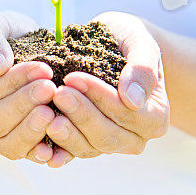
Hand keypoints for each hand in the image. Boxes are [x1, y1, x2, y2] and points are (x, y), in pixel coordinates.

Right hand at [0, 11, 56, 163]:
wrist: (12, 56)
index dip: (12, 83)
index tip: (42, 68)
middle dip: (24, 106)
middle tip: (51, 88)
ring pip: (8, 145)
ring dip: (33, 130)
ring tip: (54, 111)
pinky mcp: (12, 147)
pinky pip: (26, 156)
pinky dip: (43, 152)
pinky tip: (59, 144)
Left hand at [45, 11, 169, 164]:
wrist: (112, 45)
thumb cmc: (127, 40)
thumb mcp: (140, 42)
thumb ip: (142, 68)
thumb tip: (133, 100)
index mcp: (155, 116)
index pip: (126, 113)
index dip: (99, 97)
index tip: (73, 77)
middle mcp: (135, 137)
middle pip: (106, 135)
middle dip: (80, 114)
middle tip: (56, 93)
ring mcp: (110, 143)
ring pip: (88, 147)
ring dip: (66, 132)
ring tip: (45, 113)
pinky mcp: (87, 143)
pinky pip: (71, 153)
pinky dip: (56, 149)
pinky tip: (40, 140)